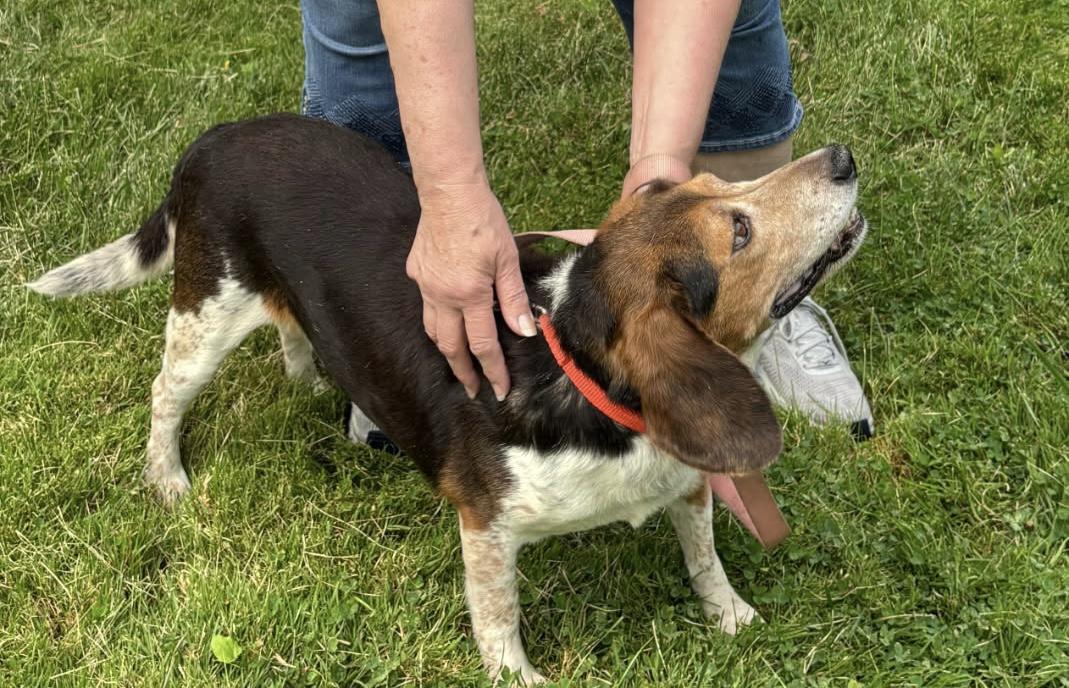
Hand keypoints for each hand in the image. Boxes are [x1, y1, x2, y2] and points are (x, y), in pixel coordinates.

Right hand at [406, 182, 536, 400]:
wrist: (449, 191)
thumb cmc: (483, 220)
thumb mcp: (508, 259)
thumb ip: (514, 299)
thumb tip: (525, 332)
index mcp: (469, 294)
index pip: (482, 345)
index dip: (492, 371)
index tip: (498, 391)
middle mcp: (442, 295)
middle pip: (450, 346)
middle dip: (463, 372)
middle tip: (473, 389)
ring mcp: (425, 284)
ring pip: (433, 329)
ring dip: (447, 349)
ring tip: (458, 363)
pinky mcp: (416, 272)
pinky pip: (426, 305)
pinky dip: (436, 320)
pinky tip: (447, 320)